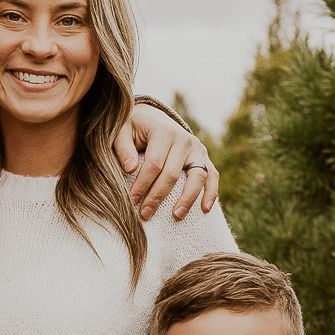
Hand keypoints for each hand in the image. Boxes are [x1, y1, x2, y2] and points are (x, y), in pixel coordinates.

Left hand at [118, 106, 218, 220]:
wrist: (152, 118)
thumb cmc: (134, 129)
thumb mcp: (122, 132)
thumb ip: (124, 148)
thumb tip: (130, 169)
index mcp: (163, 131)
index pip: (154, 164)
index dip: (142, 185)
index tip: (132, 201)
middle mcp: (184, 139)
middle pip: (172, 173)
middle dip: (158, 196)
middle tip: (146, 214)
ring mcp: (197, 148)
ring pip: (197, 176)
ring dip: (187, 198)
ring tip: (176, 216)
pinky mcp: (204, 157)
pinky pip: (212, 176)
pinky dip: (211, 193)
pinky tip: (205, 210)